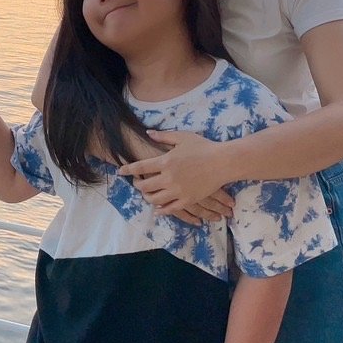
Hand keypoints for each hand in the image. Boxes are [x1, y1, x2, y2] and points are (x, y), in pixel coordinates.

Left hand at [118, 132, 233, 219]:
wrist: (222, 162)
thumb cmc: (203, 147)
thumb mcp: (182, 137)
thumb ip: (164, 136)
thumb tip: (148, 133)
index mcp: (165, 161)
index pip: (141, 167)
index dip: (128, 169)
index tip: (121, 171)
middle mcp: (168, 178)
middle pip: (145, 186)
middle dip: (137, 185)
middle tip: (136, 184)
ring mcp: (177, 191)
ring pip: (155, 199)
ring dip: (147, 198)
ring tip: (146, 195)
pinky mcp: (187, 200)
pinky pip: (170, 209)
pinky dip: (161, 210)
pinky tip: (157, 209)